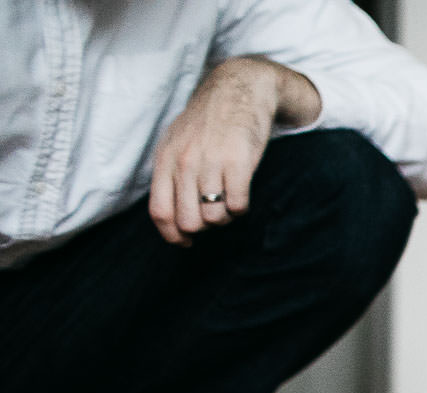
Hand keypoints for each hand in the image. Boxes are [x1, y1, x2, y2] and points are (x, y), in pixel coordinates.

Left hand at [149, 57, 319, 244]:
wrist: (239, 90)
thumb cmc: (209, 122)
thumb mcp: (177, 143)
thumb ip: (170, 175)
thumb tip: (172, 217)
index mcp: (166, 159)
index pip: (160, 212)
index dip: (172, 235)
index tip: (185, 242)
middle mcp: (185, 162)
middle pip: (189, 222)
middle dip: (203, 227)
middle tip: (213, 214)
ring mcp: (211, 162)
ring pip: (215, 218)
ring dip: (225, 217)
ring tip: (229, 200)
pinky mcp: (239, 162)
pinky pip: (238, 206)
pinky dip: (241, 208)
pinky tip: (241, 193)